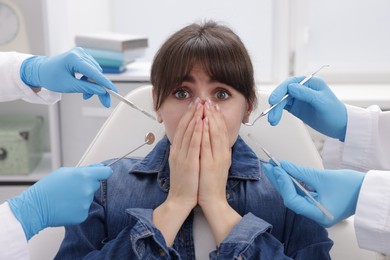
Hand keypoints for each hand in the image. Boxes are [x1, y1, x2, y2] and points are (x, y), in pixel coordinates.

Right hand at [7, 164, 111, 239]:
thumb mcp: (65, 172)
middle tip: (71, 188)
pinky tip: (66, 207)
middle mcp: (88, 189)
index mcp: (85, 176)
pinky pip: (84, 209)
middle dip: (87, 185)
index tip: (103, 173)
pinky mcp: (82, 215)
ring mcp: (86, 203)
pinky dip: (77, 209)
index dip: (104, 172)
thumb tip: (100, 168)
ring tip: (65, 198)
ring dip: (81, 197)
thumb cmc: (48, 187)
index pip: (106, 173)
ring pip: (88, 198)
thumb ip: (85, 169)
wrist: (36, 207)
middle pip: (95, 185)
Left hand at [20, 47, 117, 107]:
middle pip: (97, 73)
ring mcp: (81, 54)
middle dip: (97, 87)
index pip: (94, 73)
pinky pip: (92, 70)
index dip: (105, 83)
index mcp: (74, 59)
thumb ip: (87, 88)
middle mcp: (79, 53)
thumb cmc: (50, 77)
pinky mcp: (82, 57)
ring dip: (93, 84)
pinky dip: (90, 79)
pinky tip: (83, 83)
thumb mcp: (69, 86)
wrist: (40, 70)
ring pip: (95, 73)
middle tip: (99, 100)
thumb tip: (101, 91)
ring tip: (84, 92)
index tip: (114, 91)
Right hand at [167, 99, 202, 208]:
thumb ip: (185, 152)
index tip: (194, 105)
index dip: (188, 116)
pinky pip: (193, 144)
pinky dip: (197, 132)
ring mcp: (182, 156)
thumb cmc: (184, 184)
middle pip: (184, 127)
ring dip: (195, 117)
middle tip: (198, 100)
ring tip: (200, 105)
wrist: (180, 200)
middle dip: (192, 112)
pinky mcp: (188, 163)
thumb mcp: (182, 164)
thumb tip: (190, 142)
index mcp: (176, 151)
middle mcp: (177, 151)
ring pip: (188, 132)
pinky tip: (201, 122)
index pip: (182, 129)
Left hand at [199, 100, 239, 244]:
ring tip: (206, 106)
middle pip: (219, 130)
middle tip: (209, 101)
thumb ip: (216, 152)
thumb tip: (213, 140)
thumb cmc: (212, 184)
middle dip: (214, 114)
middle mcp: (223, 154)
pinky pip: (207, 145)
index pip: (222, 131)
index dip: (218, 118)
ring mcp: (217, 158)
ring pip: (214, 134)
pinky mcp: (209, 164)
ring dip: (210, 118)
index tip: (214, 106)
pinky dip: (206, 132)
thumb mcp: (218, 164)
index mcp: (224, 154)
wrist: (213, 201)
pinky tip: (204, 122)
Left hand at [262, 161, 364, 226]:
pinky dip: (293, 184)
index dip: (283, 185)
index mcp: (319, 215)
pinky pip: (301, 194)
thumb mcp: (322, 177)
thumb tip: (282, 165)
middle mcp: (316, 216)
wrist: (369, 190)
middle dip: (279, 182)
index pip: (293, 201)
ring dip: (284, 182)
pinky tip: (285, 174)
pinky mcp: (318, 204)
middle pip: (291, 199)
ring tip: (274, 168)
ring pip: (295, 196)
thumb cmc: (352, 186)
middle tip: (269, 166)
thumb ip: (300, 172)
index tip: (276, 169)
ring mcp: (317, 210)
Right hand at [268, 76, 346, 140]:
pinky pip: (282, 108)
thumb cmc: (335, 112)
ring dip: (275, 110)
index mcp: (310, 82)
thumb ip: (306, 94)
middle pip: (283, 93)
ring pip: (281, 101)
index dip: (280, 91)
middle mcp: (302, 88)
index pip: (290, 83)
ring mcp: (298, 98)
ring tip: (273, 121)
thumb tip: (290, 88)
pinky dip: (277, 113)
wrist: (339, 126)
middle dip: (276, 104)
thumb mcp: (322, 102)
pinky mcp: (295, 107)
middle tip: (271, 114)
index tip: (274, 100)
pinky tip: (275, 119)